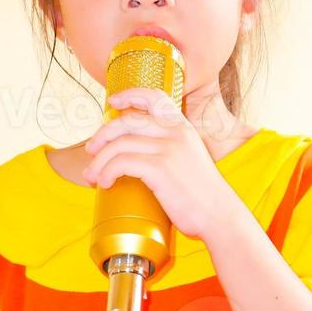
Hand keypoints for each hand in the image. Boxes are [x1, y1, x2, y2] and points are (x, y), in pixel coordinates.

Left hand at [83, 88, 245, 240]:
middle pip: (127, 121)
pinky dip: (107, 172)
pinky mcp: (159, 168)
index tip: (113, 101)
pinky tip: (105, 183)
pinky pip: (121, 163)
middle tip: (92, 151)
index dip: (131, 95)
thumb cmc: (202, 196)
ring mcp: (168, 149)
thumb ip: (170, 149)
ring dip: (99, 161)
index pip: (155, 98)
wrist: (219, 215)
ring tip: (93, 176)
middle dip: (102, 135)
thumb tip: (138, 153)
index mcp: (183, 128)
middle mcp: (176, 133)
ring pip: (118, 144)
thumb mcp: (190, 160)